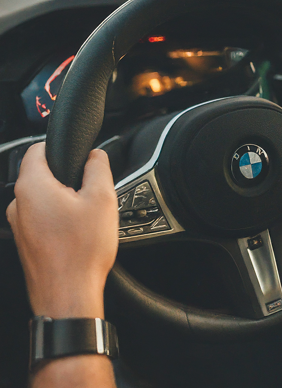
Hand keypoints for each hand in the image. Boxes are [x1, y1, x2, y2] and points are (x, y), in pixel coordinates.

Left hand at [6, 142, 118, 318]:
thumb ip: (98, 167)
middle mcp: (19, 204)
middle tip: (91, 193)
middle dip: (68, 178)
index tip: (78, 156)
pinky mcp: (26, 242)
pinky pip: (43, 218)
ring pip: (44, 198)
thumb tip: (96, 155)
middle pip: (42, 174)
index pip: (37, 149)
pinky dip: (60, 219)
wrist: (68, 296)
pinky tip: (79, 234)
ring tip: (87, 218)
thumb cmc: (82, 252)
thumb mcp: (102, 199)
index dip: (60, 147)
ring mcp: (19, 226)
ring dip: (65, 200)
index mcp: (32, 187)